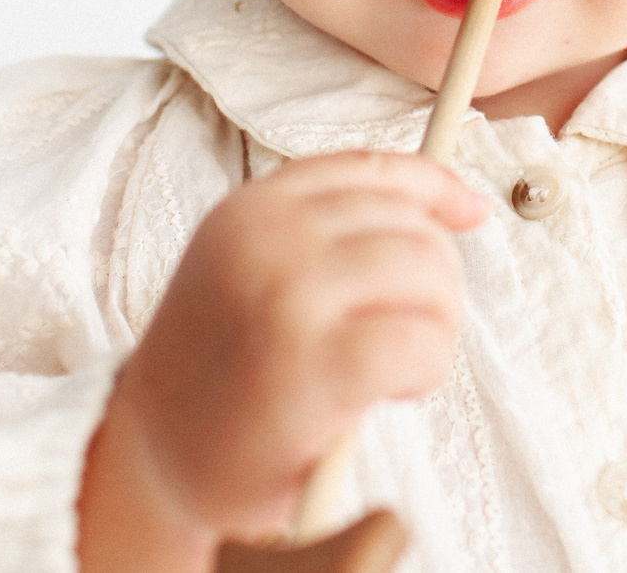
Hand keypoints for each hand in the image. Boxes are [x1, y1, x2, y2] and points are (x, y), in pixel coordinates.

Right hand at [77, 151, 486, 569]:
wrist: (154, 457)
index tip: (471, 211)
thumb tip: (460, 203)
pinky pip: (420, 343)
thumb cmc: (223, 368)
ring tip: (401, 367)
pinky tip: (396, 391)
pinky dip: (427, 368)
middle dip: (437, 283)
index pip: (370, 168)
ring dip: (437, 327)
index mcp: (251, 210)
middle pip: (412, 227)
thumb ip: (331, 228)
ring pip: (426, 275)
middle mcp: (266, 240)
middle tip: (412, 337)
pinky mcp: (312, 366)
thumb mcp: (253, 267)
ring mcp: (288, 297)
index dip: (434, 185)